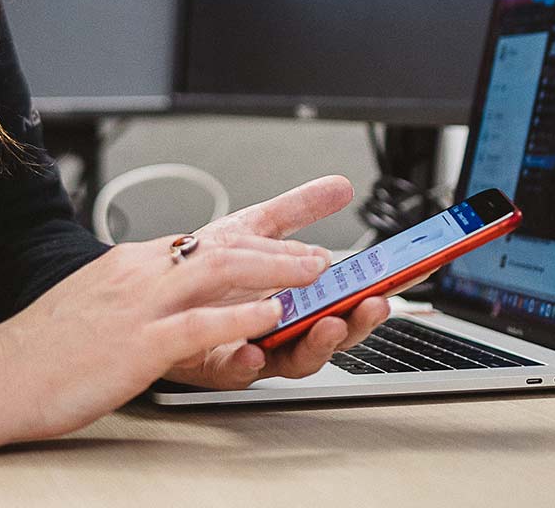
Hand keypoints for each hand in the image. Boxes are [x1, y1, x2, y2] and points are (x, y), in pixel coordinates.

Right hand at [0, 226, 331, 440]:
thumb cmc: (45, 350)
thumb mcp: (98, 302)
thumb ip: (140, 292)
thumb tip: (177, 292)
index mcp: (133, 263)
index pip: (208, 236)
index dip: (261, 228)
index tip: (299, 223)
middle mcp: (140, 273)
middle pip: (225, 245)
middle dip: (282, 247)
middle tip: (323, 255)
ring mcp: (138, 305)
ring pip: (221, 271)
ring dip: (276, 271)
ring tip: (315, 276)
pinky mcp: (135, 344)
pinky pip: (198, 324)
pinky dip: (240, 317)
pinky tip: (270, 317)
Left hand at [165, 175, 404, 389]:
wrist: (151, 292)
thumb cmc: (205, 268)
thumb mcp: (254, 227)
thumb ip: (298, 210)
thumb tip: (340, 184)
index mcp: (297, 300)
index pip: (347, 300)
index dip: (377, 290)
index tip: (404, 277)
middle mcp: (281, 328)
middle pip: (332, 334)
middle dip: (357, 322)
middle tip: (372, 305)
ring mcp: (254, 348)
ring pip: (295, 357)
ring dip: (315, 344)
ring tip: (326, 325)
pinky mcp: (216, 365)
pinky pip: (237, 370)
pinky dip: (248, 361)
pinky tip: (253, 347)